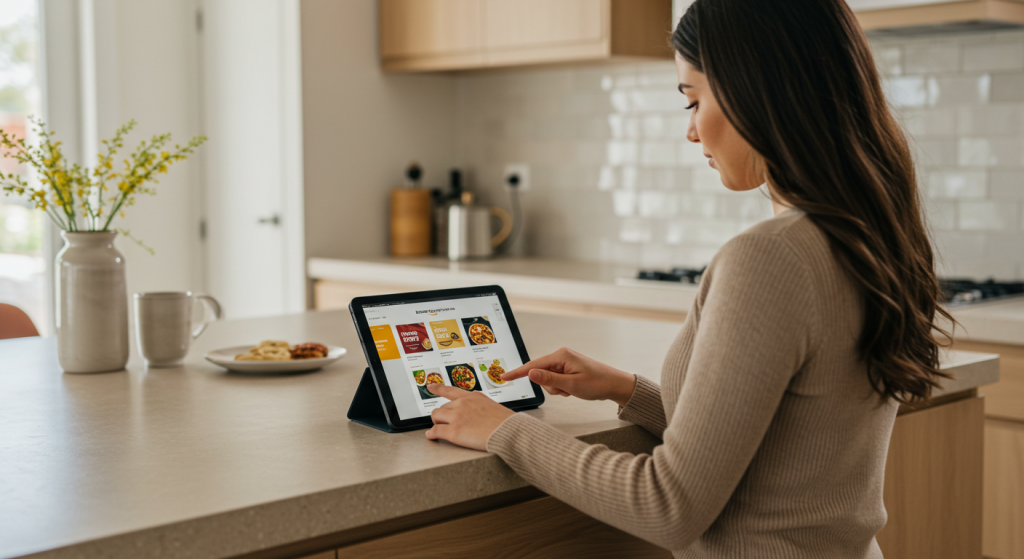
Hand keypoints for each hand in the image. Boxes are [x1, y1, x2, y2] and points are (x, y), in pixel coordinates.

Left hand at [425, 383, 514, 450]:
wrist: (509, 432)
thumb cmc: (505, 423)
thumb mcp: (492, 407)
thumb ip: (480, 406)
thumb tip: (475, 413)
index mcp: (473, 397)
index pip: (451, 390)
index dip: (438, 388)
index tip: (430, 386)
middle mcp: (462, 404)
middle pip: (442, 407)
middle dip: (442, 415)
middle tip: (443, 422)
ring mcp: (456, 417)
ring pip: (436, 416)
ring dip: (436, 423)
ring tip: (438, 429)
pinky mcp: (453, 431)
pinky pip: (435, 431)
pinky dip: (431, 434)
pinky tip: (431, 436)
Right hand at [502, 347, 636, 405]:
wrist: (614, 384)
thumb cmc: (597, 383)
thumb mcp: (571, 385)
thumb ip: (549, 379)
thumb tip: (530, 373)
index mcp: (560, 356)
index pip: (533, 365)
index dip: (518, 373)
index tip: (503, 377)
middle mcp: (560, 355)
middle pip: (540, 374)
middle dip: (550, 386)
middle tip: (567, 390)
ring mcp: (564, 361)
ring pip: (548, 380)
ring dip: (557, 388)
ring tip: (572, 389)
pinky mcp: (567, 368)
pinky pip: (555, 380)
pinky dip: (562, 387)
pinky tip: (574, 389)